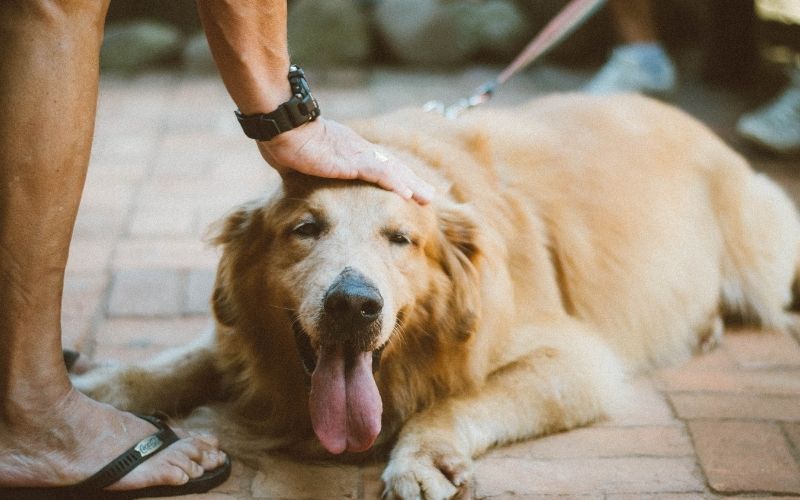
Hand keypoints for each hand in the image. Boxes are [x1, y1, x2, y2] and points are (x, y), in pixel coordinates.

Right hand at [257, 117, 434, 204]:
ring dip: (411, 185)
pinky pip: (377, 173)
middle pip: (392, 167)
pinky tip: (407, 194)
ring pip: (391, 171)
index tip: (409, 188)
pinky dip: (393, 183)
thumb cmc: (284, 140)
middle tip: (430, 196)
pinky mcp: (350, 161)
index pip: (379, 166)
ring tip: (427, 199)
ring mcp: (356, 155)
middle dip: (412, 182)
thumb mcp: (299, 162)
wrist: (281, 125)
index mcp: (348, 151)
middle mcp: (358, 151)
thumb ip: (305, 170)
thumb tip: (295, 178)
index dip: (396, 177)